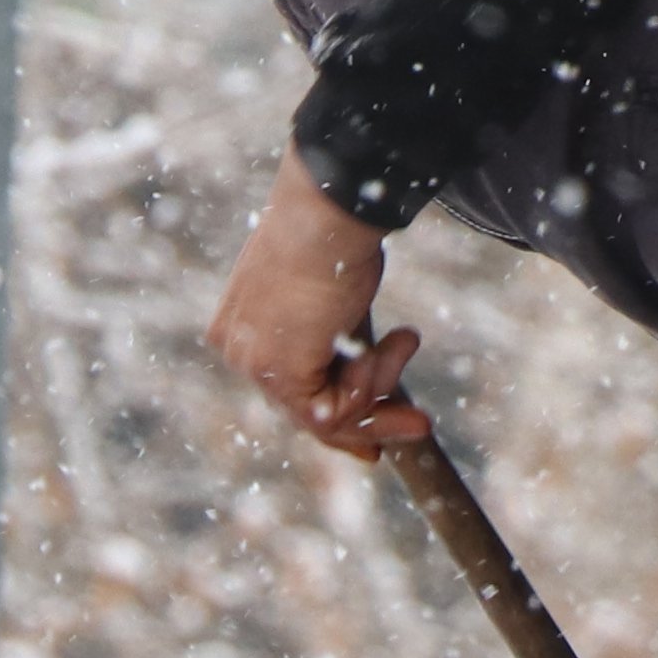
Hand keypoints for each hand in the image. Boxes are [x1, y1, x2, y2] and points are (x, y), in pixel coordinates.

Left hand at [207, 152, 431, 458]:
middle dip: (369, 421)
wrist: (327, 214)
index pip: (288, 391)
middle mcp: (238, 349)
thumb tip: (369, 368)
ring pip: (327, 416)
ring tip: (407, 341)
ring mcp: (254, 364)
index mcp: (241, 326)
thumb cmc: (333, 236)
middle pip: (306, 411)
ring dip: (382, 385)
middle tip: (419, 425)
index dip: (337, 417)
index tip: (374, 443)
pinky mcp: (279, 373)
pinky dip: (373, 381)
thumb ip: (337, 338)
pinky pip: (334, 412)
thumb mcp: (332, 295)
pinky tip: (393, 343)